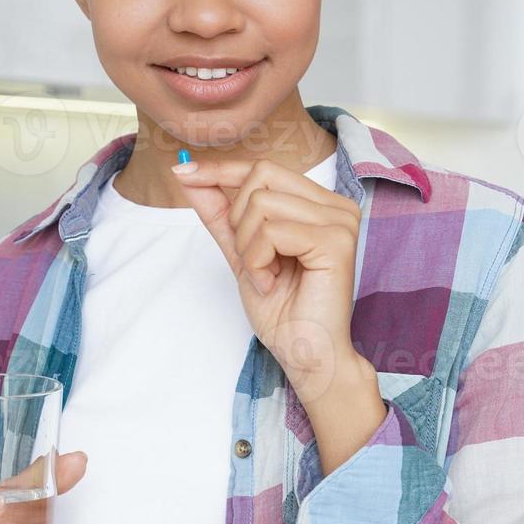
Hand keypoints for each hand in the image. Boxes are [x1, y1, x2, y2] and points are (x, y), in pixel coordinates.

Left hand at [170, 157, 366, 403]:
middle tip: (253, 261)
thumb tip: (189, 174)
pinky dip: (258, 261)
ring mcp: (340, 221)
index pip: (264, 168)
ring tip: (266, 277)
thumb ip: (221, 213)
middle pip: (261, 177)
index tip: (182, 171)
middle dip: (239, 221)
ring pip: (261, 204)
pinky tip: (272, 284)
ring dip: (249, 248)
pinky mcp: (336, 241)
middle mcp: (337, 206)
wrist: (306, 355)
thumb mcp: (242, 253)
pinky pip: (271, 232)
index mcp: (320, 204)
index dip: (221, 169)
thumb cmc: (283, 311)